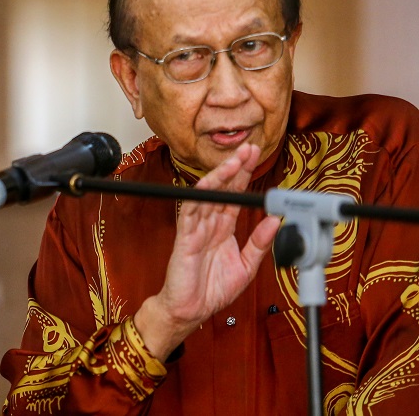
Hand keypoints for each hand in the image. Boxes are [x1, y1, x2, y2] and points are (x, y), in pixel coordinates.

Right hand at [134, 143, 281, 359]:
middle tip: (247, 148)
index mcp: (223, 229)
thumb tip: (275, 220)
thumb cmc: (212, 290)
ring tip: (233, 161)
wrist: (191, 311)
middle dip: (235, 168)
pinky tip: (208, 184)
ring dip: (220, 177)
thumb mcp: (246, 266)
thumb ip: (259, 243)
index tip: (253, 158)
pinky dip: (199, 197)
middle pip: (222, 190)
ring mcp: (196, 229)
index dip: (243, 176)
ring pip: (208, 196)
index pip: (235, 196)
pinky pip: (191, 213)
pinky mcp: (185, 238)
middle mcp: (209, 225)